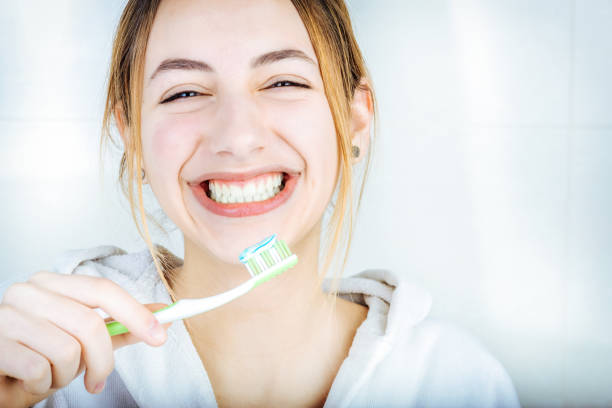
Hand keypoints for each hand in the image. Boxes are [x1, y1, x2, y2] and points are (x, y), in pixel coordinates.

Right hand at [0, 271, 170, 407]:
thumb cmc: (38, 357)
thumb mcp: (82, 341)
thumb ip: (119, 327)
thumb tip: (162, 317)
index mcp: (52, 284)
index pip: (103, 289)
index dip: (135, 313)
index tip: (160, 336)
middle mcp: (28, 292)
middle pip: (90, 323)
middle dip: (102, 360)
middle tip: (97, 381)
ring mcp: (7, 316)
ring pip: (67, 350)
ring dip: (67, 375)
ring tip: (51, 375)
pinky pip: (39, 369)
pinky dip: (42, 385)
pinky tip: (30, 382)